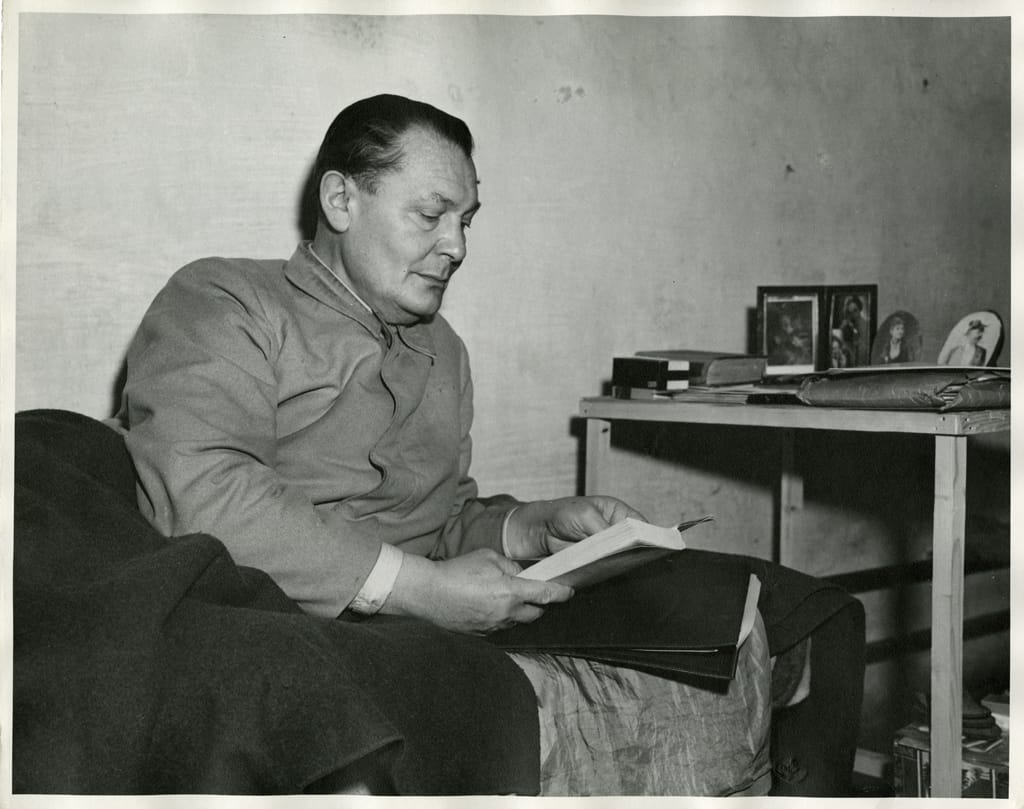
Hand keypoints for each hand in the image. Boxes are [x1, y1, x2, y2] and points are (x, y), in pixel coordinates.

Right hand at [380, 548, 573, 634]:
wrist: (427, 594)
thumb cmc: (456, 571)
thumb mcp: (488, 557)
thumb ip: (510, 566)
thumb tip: (520, 575)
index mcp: (510, 592)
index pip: (546, 595)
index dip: (561, 593)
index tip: (569, 591)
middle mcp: (506, 613)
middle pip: (536, 613)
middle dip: (540, 604)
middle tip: (536, 592)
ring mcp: (494, 627)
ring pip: (518, 621)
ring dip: (519, 610)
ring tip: (505, 596)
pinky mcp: (482, 634)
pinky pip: (500, 626)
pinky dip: (501, 616)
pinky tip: (489, 605)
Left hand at [503, 495, 645, 559]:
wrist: (532, 531)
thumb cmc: (558, 513)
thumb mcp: (583, 515)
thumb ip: (603, 529)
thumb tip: (619, 544)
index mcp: (616, 513)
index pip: (640, 525)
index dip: (648, 536)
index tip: (654, 548)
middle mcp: (613, 531)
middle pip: (632, 545)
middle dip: (634, 553)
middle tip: (636, 561)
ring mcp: (603, 549)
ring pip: (619, 560)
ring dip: (619, 565)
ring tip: (620, 569)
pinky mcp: (593, 564)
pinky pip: (604, 570)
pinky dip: (604, 573)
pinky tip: (604, 575)